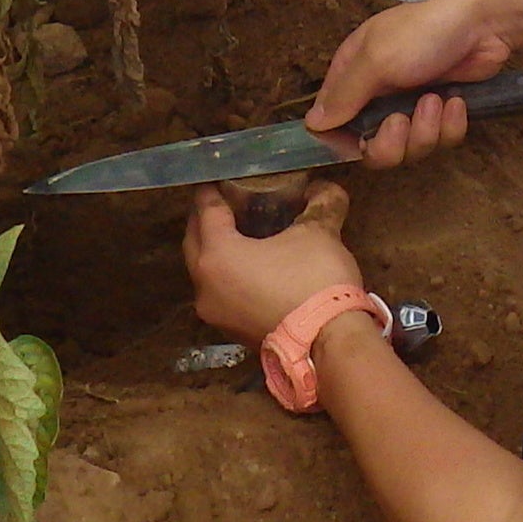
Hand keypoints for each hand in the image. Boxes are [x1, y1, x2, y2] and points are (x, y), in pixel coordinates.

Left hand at [185, 180, 367, 345]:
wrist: (327, 344)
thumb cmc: (314, 281)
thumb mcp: (319, 232)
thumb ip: (319, 203)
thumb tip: (322, 187)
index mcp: (217, 254)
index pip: (206, 210)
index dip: (214, 190)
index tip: (222, 176)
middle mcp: (205, 284)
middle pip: (195, 240)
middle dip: (207, 219)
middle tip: (227, 202)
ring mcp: (215, 312)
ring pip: (204, 270)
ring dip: (216, 250)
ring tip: (241, 233)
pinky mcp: (231, 331)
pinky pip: (220, 292)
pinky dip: (228, 275)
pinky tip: (252, 267)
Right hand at [308, 0, 522, 168]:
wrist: (484, 20)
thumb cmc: (422, 30)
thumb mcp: (375, 58)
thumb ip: (343, 95)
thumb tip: (312, 123)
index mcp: (354, 75)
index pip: (334, 125)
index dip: (346, 141)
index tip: (361, 141)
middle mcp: (380, 95)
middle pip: (374, 148)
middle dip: (391, 143)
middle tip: (402, 121)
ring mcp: (414, 105)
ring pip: (411, 148)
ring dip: (425, 130)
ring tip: (436, 100)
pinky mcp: (446, 112)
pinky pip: (442, 140)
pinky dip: (450, 125)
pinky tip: (456, 101)